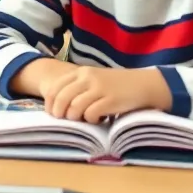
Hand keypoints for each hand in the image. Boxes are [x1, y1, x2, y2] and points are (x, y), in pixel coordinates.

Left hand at [43, 66, 171, 123]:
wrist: (143, 84)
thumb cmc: (116, 85)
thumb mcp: (94, 79)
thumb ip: (77, 88)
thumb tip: (58, 106)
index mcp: (80, 72)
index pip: (55, 87)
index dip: (49, 103)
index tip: (52, 113)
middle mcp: (87, 78)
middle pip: (62, 98)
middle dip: (59, 113)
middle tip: (65, 120)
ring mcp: (99, 88)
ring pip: (75, 107)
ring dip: (76, 117)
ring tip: (84, 119)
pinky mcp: (111, 100)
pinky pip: (92, 113)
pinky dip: (91, 120)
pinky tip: (98, 119)